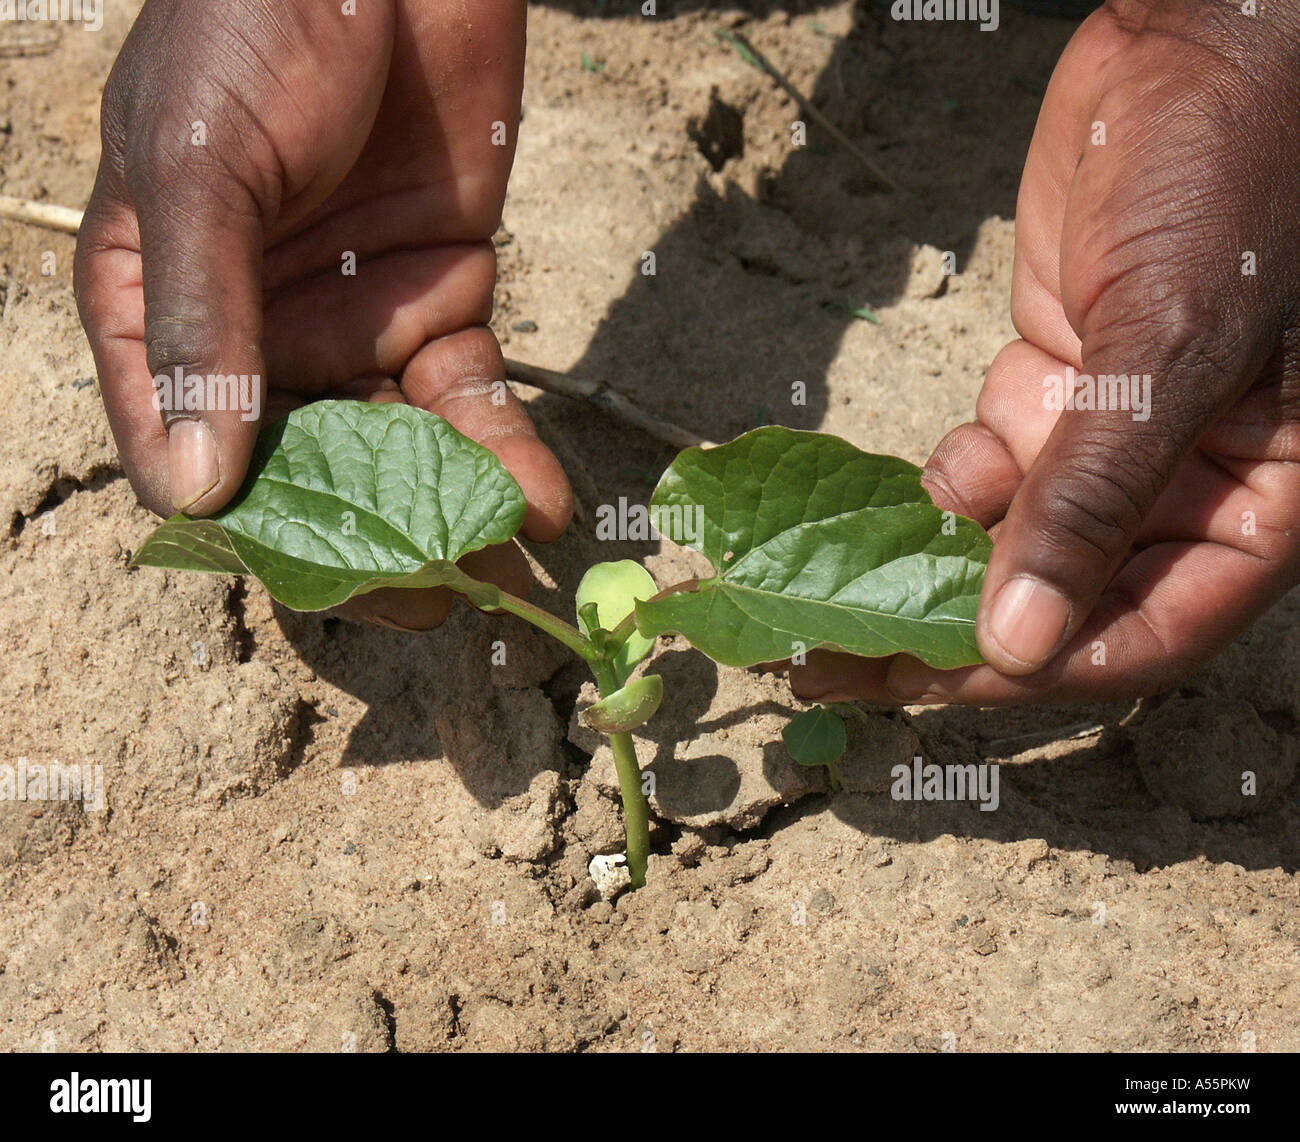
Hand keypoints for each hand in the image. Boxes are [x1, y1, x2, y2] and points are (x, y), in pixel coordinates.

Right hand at [75, 0, 569, 629]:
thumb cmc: (252, 25)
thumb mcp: (201, 166)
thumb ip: (202, 321)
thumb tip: (196, 488)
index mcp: (158, 312)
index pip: (185, 449)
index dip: (246, 523)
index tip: (318, 575)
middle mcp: (257, 337)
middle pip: (302, 473)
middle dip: (366, 543)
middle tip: (428, 603)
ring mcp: (354, 325)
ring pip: (396, 453)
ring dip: (449, 517)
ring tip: (501, 575)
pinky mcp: (443, 304)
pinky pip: (470, 401)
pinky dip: (504, 451)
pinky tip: (539, 503)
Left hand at [792, 0, 1299, 704]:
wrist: (1203, 48)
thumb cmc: (1237, 178)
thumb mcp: (1167, 349)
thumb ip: (1093, 498)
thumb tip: (1017, 641)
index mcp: (1254, 504)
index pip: (1139, 635)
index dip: (1033, 669)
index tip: (923, 683)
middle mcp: (1181, 489)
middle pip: (1056, 601)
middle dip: (947, 632)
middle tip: (835, 664)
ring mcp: (1109, 443)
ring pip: (1007, 539)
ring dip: (921, 565)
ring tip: (823, 598)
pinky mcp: (1053, 393)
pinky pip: (983, 471)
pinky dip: (935, 486)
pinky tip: (883, 501)